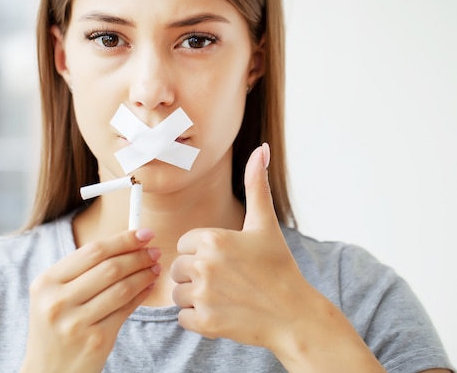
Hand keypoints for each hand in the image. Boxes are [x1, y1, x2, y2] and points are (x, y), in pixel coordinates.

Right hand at [21, 229, 160, 372]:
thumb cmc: (56, 328)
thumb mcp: (52, 297)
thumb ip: (79, 271)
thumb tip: (123, 243)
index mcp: (45, 283)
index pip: (92, 251)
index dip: (123, 239)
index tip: (143, 233)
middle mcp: (58, 301)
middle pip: (109, 267)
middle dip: (137, 255)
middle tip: (154, 250)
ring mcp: (77, 323)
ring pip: (121, 288)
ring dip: (144, 274)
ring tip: (154, 267)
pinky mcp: (96, 340)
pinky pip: (126, 309)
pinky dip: (141, 294)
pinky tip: (148, 286)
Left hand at [170, 143, 310, 348]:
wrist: (294, 315)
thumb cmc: (278, 267)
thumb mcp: (265, 224)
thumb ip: (256, 185)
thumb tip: (261, 150)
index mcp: (212, 239)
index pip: (185, 244)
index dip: (203, 252)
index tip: (226, 260)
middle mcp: (204, 265)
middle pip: (178, 268)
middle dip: (197, 275)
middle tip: (228, 280)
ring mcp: (203, 295)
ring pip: (178, 293)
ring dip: (196, 297)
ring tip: (225, 296)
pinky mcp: (204, 322)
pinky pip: (182, 317)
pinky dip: (198, 319)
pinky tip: (223, 312)